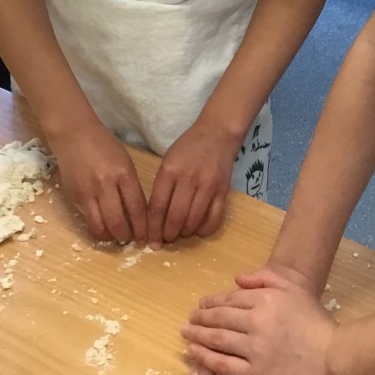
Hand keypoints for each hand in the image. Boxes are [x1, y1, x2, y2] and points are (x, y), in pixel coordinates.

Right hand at [52, 121, 147, 244]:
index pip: (136, 208)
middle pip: (118, 222)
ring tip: (118, 237)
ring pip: (100, 226)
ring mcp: (87, 193)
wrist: (74, 136)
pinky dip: (97, 227)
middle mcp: (105, 185)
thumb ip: (131, 187)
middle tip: (132, 240)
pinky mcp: (74, 198)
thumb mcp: (125, 162)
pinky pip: (87, 220)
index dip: (142, 227)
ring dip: (111, 237)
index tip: (147, 237)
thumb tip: (139, 214)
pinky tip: (104, 227)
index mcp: (123, 174)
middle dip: (127, 236)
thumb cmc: (105, 146)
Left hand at [148, 119, 244, 245]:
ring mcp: (208, 186)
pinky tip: (198, 229)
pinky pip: (214, 219)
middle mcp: (189, 179)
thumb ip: (161, 187)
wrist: (217, 134)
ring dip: (185, 233)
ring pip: (194, 221)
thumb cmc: (188, 148)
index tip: (150, 240)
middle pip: (176, 217)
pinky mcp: (224, 192)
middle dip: (168, 234)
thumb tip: (155, 218)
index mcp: (170, 171)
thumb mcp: (168, 162)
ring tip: (180, 233)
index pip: (158, 207)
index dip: (153, 228)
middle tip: (165, 239)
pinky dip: (204, 230)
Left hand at [182, 267, 342, 374]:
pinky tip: (195, 352)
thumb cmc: (317, 321)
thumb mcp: (294, 289)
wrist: (334, 357)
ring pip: (216, 340)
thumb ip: (265, 278)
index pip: (229, 299)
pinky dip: (205, 357)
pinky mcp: (254, 373)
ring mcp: (253, 348)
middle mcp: (255, 321)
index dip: (211, 302)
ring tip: (185, 333)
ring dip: (196, 335)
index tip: (201, 305)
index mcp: (265, 299)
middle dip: (199, 318)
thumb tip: (236, 279)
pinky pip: (222, 364)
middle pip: (218, 318)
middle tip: (188, 319)